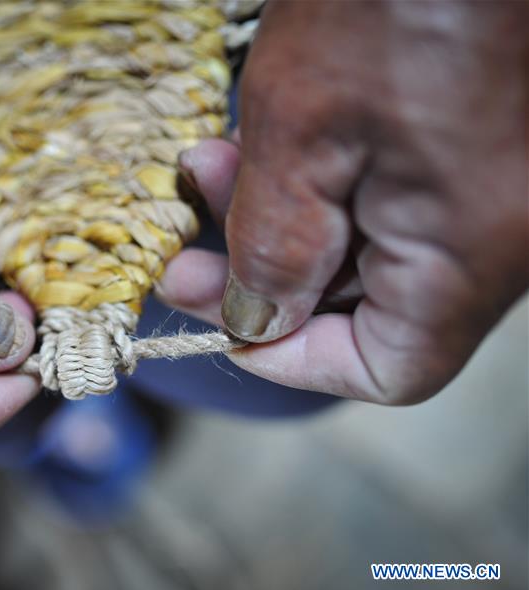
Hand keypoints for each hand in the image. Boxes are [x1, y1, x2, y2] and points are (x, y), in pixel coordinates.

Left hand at [158, 1, 526, 403]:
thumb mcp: (303, 128)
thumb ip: (278, 247)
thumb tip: (257, 322)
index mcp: (470, 253)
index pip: (387, 369)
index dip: (292, 361)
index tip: (219, 324)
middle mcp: (497, 232)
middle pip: (369, 306)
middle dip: (263, 278)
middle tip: (183, 248)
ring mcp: (489, 185)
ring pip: (369, 245)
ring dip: (278, 220)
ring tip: (206, 170)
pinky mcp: (472, 140)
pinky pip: (388, 191)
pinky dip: (317, 178)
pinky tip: (261, 140)